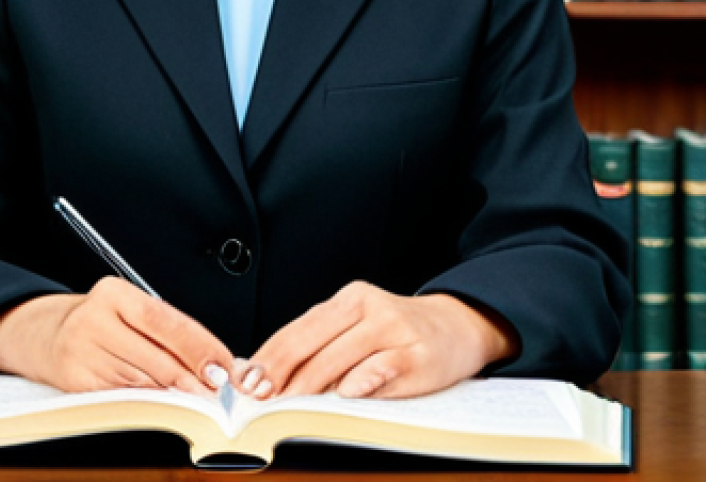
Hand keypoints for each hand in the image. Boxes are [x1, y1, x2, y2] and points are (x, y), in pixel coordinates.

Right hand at [0, 276, 234, 397]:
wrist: (51, 336)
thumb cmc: (105, 323)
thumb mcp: (132, 312)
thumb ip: (168, 331)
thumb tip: (214, 360)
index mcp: (114, 293)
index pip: (164, 320)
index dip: (198, 346)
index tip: (223, 365)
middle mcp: (94, 319)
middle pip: (155, 355)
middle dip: (192, 377)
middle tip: (219, 392)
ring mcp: (82, 352)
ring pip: (143, 381)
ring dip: (175, 393)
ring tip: (199, 399)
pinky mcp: (76, 382)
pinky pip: (124, 396)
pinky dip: (150, 402)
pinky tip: (166, 403)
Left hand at [234, 281, 519, 400]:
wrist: (458, 326)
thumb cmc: (397, 332)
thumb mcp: (358, 327)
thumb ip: (321, 345)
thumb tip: (268, 373)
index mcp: (348, 300)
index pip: (298, 329)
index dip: (269, 357)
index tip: (248, 380)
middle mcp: (368, 308)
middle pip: (313, 343)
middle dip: (282, 375)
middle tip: (262, 399)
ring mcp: (394, 330)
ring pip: (341, 360)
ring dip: (311, 386)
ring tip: (289, 405)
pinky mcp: (417, 356)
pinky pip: (381, 370)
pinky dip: (360, 383)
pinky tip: (344, 395)